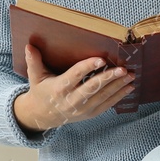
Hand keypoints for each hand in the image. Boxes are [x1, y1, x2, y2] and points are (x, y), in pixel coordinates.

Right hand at [14, 43, 134, 132]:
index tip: (100, 59)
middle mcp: (71, 101)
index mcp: (58, 89)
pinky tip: (129, 87)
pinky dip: (119, 96)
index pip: (74, 77)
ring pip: (102, 97)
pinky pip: (107, 105)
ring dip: (118, 86)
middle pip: (92, 89)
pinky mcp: (90, 114)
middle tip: (122, 69)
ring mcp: (82, 110)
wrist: (43, 116)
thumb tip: (29, 45)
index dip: (87, 68)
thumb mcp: (35, 77)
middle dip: (108, 78)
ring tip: (130, 75)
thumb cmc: (41, 91)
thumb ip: (34, 61)